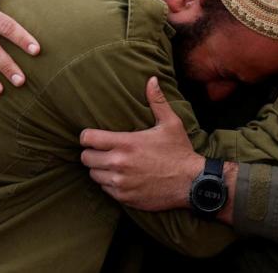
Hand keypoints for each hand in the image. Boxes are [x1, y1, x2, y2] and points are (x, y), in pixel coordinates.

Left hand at [80, 77, 203, 210]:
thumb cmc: (179, 151)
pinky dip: (109, 183)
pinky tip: (121, 177)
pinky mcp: (124, 197)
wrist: (191, 183)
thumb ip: (157, 101)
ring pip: (93, 175)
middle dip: (92, 153)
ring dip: (100, 169)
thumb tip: (152, 79)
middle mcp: (119, 163)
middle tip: (102, 151)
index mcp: (126, 143)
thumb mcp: (170, 123)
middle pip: (85, 158)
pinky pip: (105, 189)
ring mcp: (120, 182)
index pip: (88, 139)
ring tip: (112, 164)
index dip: (87, 136)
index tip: (93, 136)